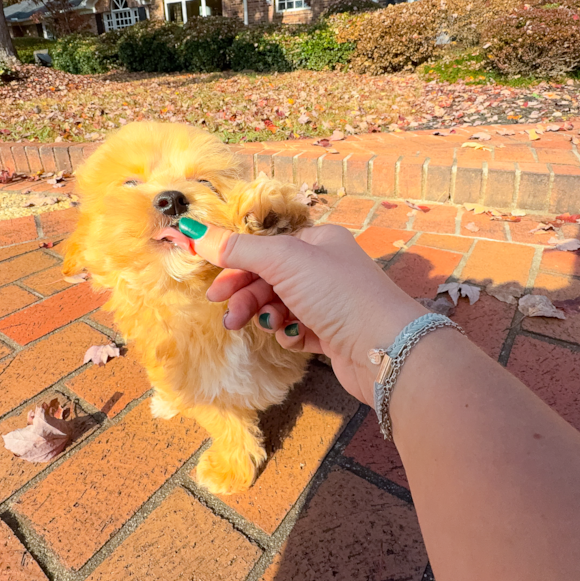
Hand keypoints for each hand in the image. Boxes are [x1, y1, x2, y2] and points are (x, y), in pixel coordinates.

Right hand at [179, 219, 426, 404]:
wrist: (386, 350)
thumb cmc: (340, 294)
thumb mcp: (283, 261)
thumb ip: (238, 249)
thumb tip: (193, 230)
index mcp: (318, 241)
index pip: (266, 247)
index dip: (236, 262)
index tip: (209, 282)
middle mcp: (326, 268)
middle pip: (269, 277)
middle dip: (246, 294)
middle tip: (226, 312)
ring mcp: (331, 303)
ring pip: (280, 305)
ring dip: (265, 315)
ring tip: (262, 325)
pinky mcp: (333, 334)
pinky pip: (297, 330)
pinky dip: (289, 333)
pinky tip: (293, 338)